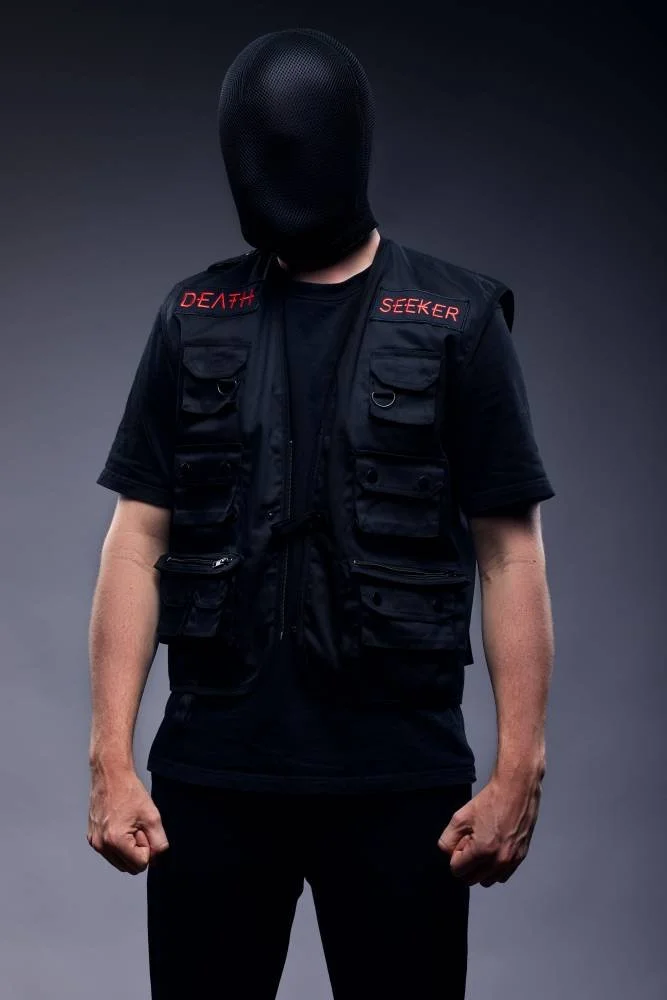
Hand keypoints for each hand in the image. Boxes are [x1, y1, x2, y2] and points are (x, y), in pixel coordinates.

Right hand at [87, 765, 169, 874]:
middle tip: (138, 828)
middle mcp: (101, 845)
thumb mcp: (152, 817)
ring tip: (129, 825)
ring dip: (128, 849)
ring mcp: (95, 842)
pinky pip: (110, 852)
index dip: (147, 849)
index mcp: (115, 841)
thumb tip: (157, 860)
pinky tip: (121, 825)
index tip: (144, 830)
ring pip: (119, 861)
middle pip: (129, 867)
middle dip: (138, 851)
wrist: (111, 775)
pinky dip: (119, 844)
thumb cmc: (129, 792)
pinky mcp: (92, 837)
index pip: (140, 865)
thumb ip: (159, 842)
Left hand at [437, 769, 542, 886]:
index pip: (458, 871)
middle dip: (467, 864)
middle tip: (470, 843)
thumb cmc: (490, 801)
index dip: (456, 856)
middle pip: (472, 879)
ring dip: (481, 869)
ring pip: (488, 880)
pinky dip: (495, 868)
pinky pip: (503, 875)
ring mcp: (512, 860)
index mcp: (482, 851)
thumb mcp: (460, 817)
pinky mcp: (521, 857)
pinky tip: (494, 848)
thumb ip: (448, 840)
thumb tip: (449, 854)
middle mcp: (499, 861)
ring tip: (483, 846)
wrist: (516, 791)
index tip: (461, 842)